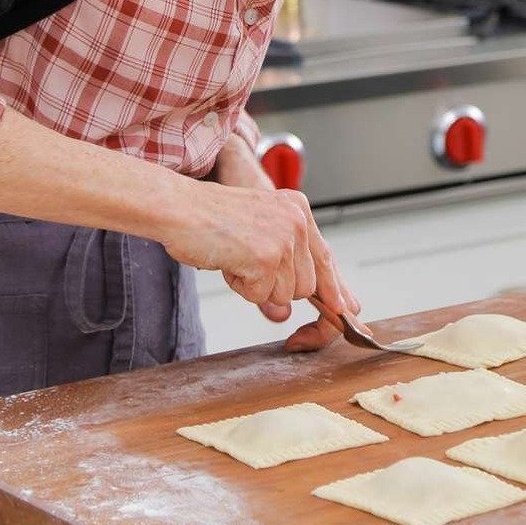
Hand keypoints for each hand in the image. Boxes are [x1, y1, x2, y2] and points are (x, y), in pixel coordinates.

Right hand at [175, 137, 358, 351]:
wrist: (177, 207)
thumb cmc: (208, 219)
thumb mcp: (256, 233)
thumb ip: (283, 265)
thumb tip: (289, 310)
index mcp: (298, 209)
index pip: (326, 258)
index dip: (337, 292)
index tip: (348, 316)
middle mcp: (298, 220)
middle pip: (307, 286)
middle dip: (278, 289)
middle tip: (245, 267)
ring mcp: (285, 238)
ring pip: (286, 295)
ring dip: (256, 287)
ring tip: (235, 256)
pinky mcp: (267, 258)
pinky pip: (261, 297)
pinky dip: (241, 288)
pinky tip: (228, 260)